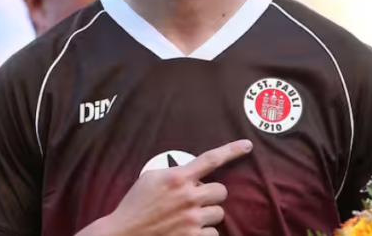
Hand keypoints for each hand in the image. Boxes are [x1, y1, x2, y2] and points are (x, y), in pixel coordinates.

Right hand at [79, 139, 252, 235]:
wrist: (124, 233)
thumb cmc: (135, 204)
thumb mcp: (151, 178)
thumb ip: (174, 173)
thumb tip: (193, 174)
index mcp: (178, 177)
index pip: (211, 159)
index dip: (232, 151)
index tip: (248, 145)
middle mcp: (188, 196)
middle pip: (221, 191)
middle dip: (211, 196)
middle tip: (196, 201)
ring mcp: (192, 219)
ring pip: (219, 214)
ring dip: (207, 215)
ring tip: (189, 218)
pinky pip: (214, 234)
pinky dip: (204, 234)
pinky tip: (189, 232)